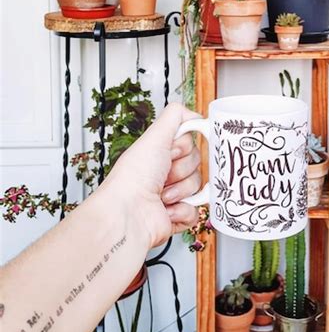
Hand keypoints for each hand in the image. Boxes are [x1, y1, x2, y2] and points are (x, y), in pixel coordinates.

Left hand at [108, 102, 200, 247]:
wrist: (127, 214)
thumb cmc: (133, 178)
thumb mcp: (154, 136)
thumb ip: (176, 116)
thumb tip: (195, 114)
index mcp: (160, 153)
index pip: (190, 143)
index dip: (184, 147)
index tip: (171, 151)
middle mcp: (165, 172)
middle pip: (197, 163)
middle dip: (182, 169)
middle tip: (164, 174)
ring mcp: (173, 194)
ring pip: (198, 186)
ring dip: (181, 190)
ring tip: (162, 194)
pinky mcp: (177, 216)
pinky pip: (197, 209)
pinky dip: (183, 210)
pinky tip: (167, 209)